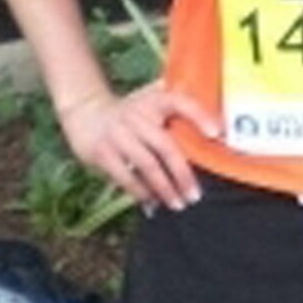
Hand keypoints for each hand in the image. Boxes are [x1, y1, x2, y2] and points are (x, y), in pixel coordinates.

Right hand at [58, 77, 221, 211]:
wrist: (85, 110)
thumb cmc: (129, 110)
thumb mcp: (150, 98)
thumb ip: (177, 104)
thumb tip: (217, 124)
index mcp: (154, 101)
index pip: (181, 103)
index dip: (200, 116)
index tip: (217, 134)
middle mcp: (137, 115)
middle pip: (166, 146)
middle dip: (182, 174)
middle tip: (195, 195)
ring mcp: (119, 134)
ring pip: (147, 166)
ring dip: (164, 188)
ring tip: (177, 204)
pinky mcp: (102, 152)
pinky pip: (126, 177)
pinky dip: (140, 192)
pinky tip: (151, 203)